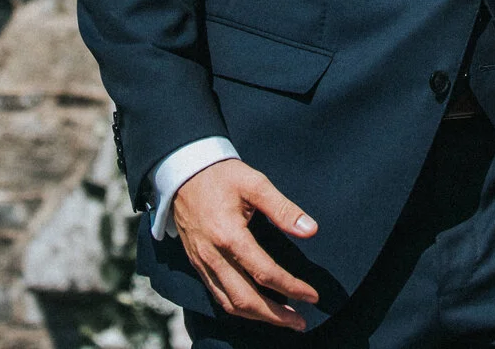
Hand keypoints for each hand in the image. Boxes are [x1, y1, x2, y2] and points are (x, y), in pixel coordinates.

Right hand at [172, 159, 319, 326]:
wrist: (182, 172)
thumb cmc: (221, 176)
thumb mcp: (255, 183)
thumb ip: (283, 208)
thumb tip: (311, 231)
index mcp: (229, 235)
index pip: (264, 273)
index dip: (291, 287)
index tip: (312, 296)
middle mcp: (213, 255)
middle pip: (246, 298)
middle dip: (276, 315)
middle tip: (301, 323)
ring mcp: (202, 263)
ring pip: (230, 303)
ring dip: (258, 317)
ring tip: (284, 320)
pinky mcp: (197, 264)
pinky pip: (217, 295)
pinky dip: (238, 308)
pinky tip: (256, 308)